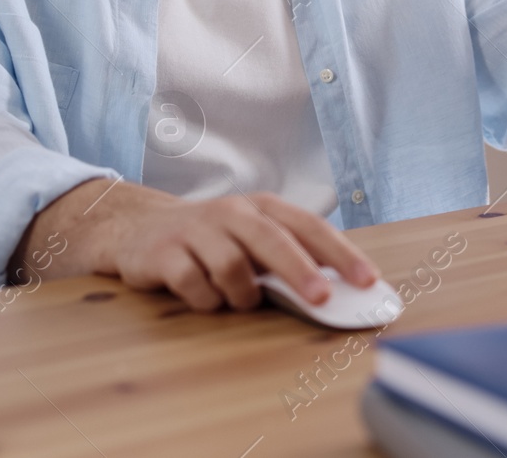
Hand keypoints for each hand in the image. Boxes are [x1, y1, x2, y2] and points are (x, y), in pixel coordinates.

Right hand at [12, 178, 380, 311]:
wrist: (138, 227)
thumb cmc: (211, 240)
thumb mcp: (251, 241)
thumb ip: (288, 259)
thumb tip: (338, 293)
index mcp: (262, 208)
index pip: (309, 227)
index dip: (340, 253)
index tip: (368, 282)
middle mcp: (232, 213)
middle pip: (273, 240)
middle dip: (300, 271)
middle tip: (322, 300)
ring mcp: (196, 230)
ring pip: (232, 266)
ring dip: (241, 295)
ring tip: (235, 299)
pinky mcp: (163, 252)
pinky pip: (193, 282)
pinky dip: (204, 299)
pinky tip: (203, 297)